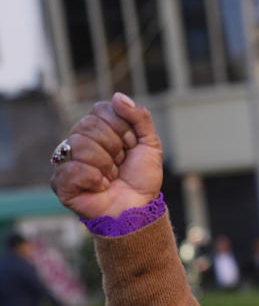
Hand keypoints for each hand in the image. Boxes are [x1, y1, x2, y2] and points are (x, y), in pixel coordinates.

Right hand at [50, 92, 162, 219]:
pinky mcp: (61, 183)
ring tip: (112, 177)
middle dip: (115, 147)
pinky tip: (101, 187)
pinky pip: (72, 168)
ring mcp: (67, 161)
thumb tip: (117, 96)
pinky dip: (94, 179)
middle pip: (88, 125)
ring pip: (80, 145)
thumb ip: (139, 117)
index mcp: (97, 130)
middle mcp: (78, 142)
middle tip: (121, 163)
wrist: (139, 209)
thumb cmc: (142, 179)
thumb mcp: (150, 144)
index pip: (100, 109)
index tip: (132, 146)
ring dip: (106, 165)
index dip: (123, 128)